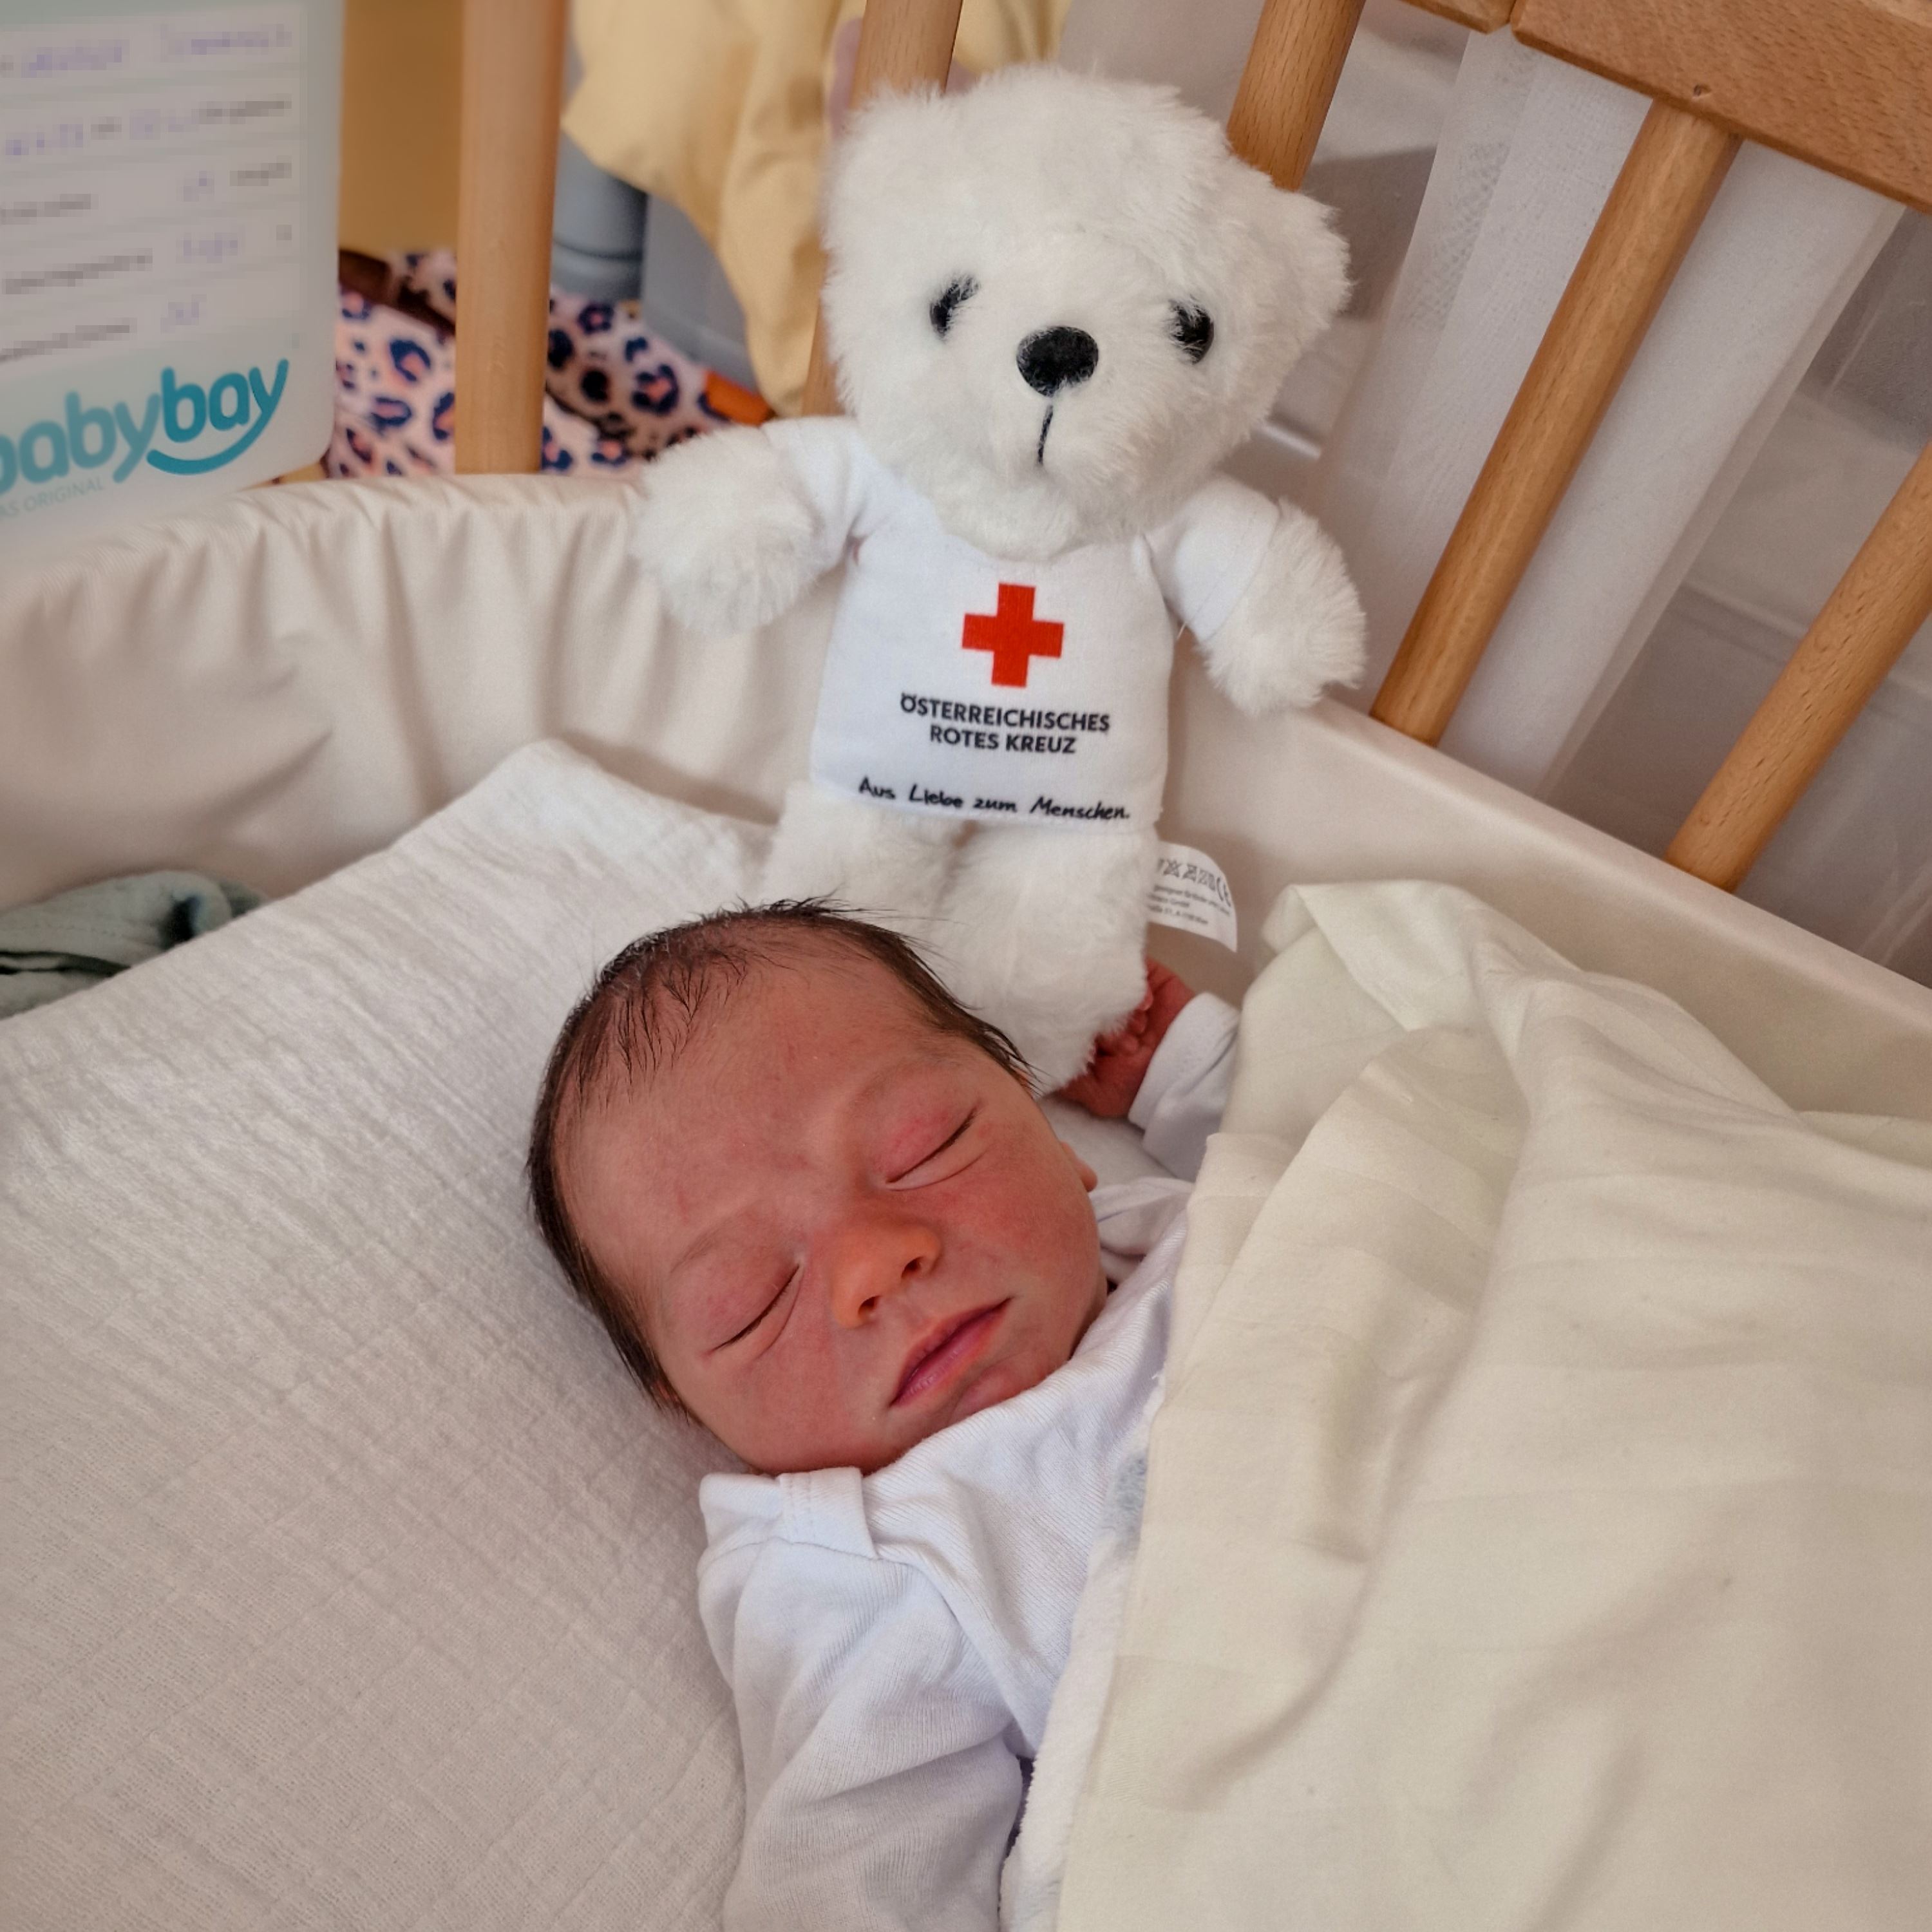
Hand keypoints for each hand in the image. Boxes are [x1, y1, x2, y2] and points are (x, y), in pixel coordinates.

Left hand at [1055, 962, 1194, 1117]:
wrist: (1188, 1071)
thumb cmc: (1138, 1086)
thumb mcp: (1093, 1091)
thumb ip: (1063, 1074)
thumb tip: (1031, 1058)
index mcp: (1085, 1032)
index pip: (1063, 1015)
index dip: (1074, 1029)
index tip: (1096, 1050)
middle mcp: (1101, 1009)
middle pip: (1082, 997)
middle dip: (1100, 1021)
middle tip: (1121, 1045)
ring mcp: (1121, 991)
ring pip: (1104, 982)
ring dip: (1120, 1008)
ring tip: (1137, 1030)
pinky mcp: (1147, 975)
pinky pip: (1133, 967)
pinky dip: (1137, 988)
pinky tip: (1145, 1008)